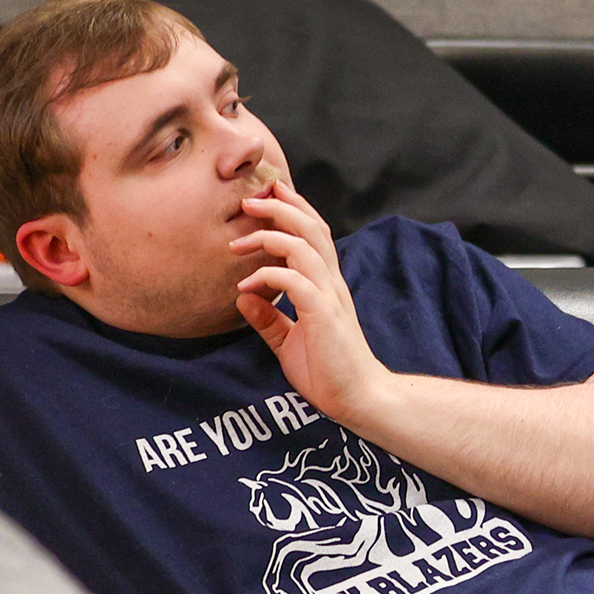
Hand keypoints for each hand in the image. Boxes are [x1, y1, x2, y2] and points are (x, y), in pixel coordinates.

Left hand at [230, 180, 392, 425]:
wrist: (356, 398)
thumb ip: (268, 318)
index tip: (267, 195)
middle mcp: (330, 283)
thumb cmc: (327, 371)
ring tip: (237, 241)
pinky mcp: (323, 314)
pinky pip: (295, 282)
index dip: (293, 209)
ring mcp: (329, 296)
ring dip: (268, 236)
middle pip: (311, 228)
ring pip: (304, 246)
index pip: (313, 234)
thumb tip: (243, 297)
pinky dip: (268, 276)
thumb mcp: (288, 341)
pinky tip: (245, 286)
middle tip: (250, 200)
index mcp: (325, 285)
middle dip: (281, 207)